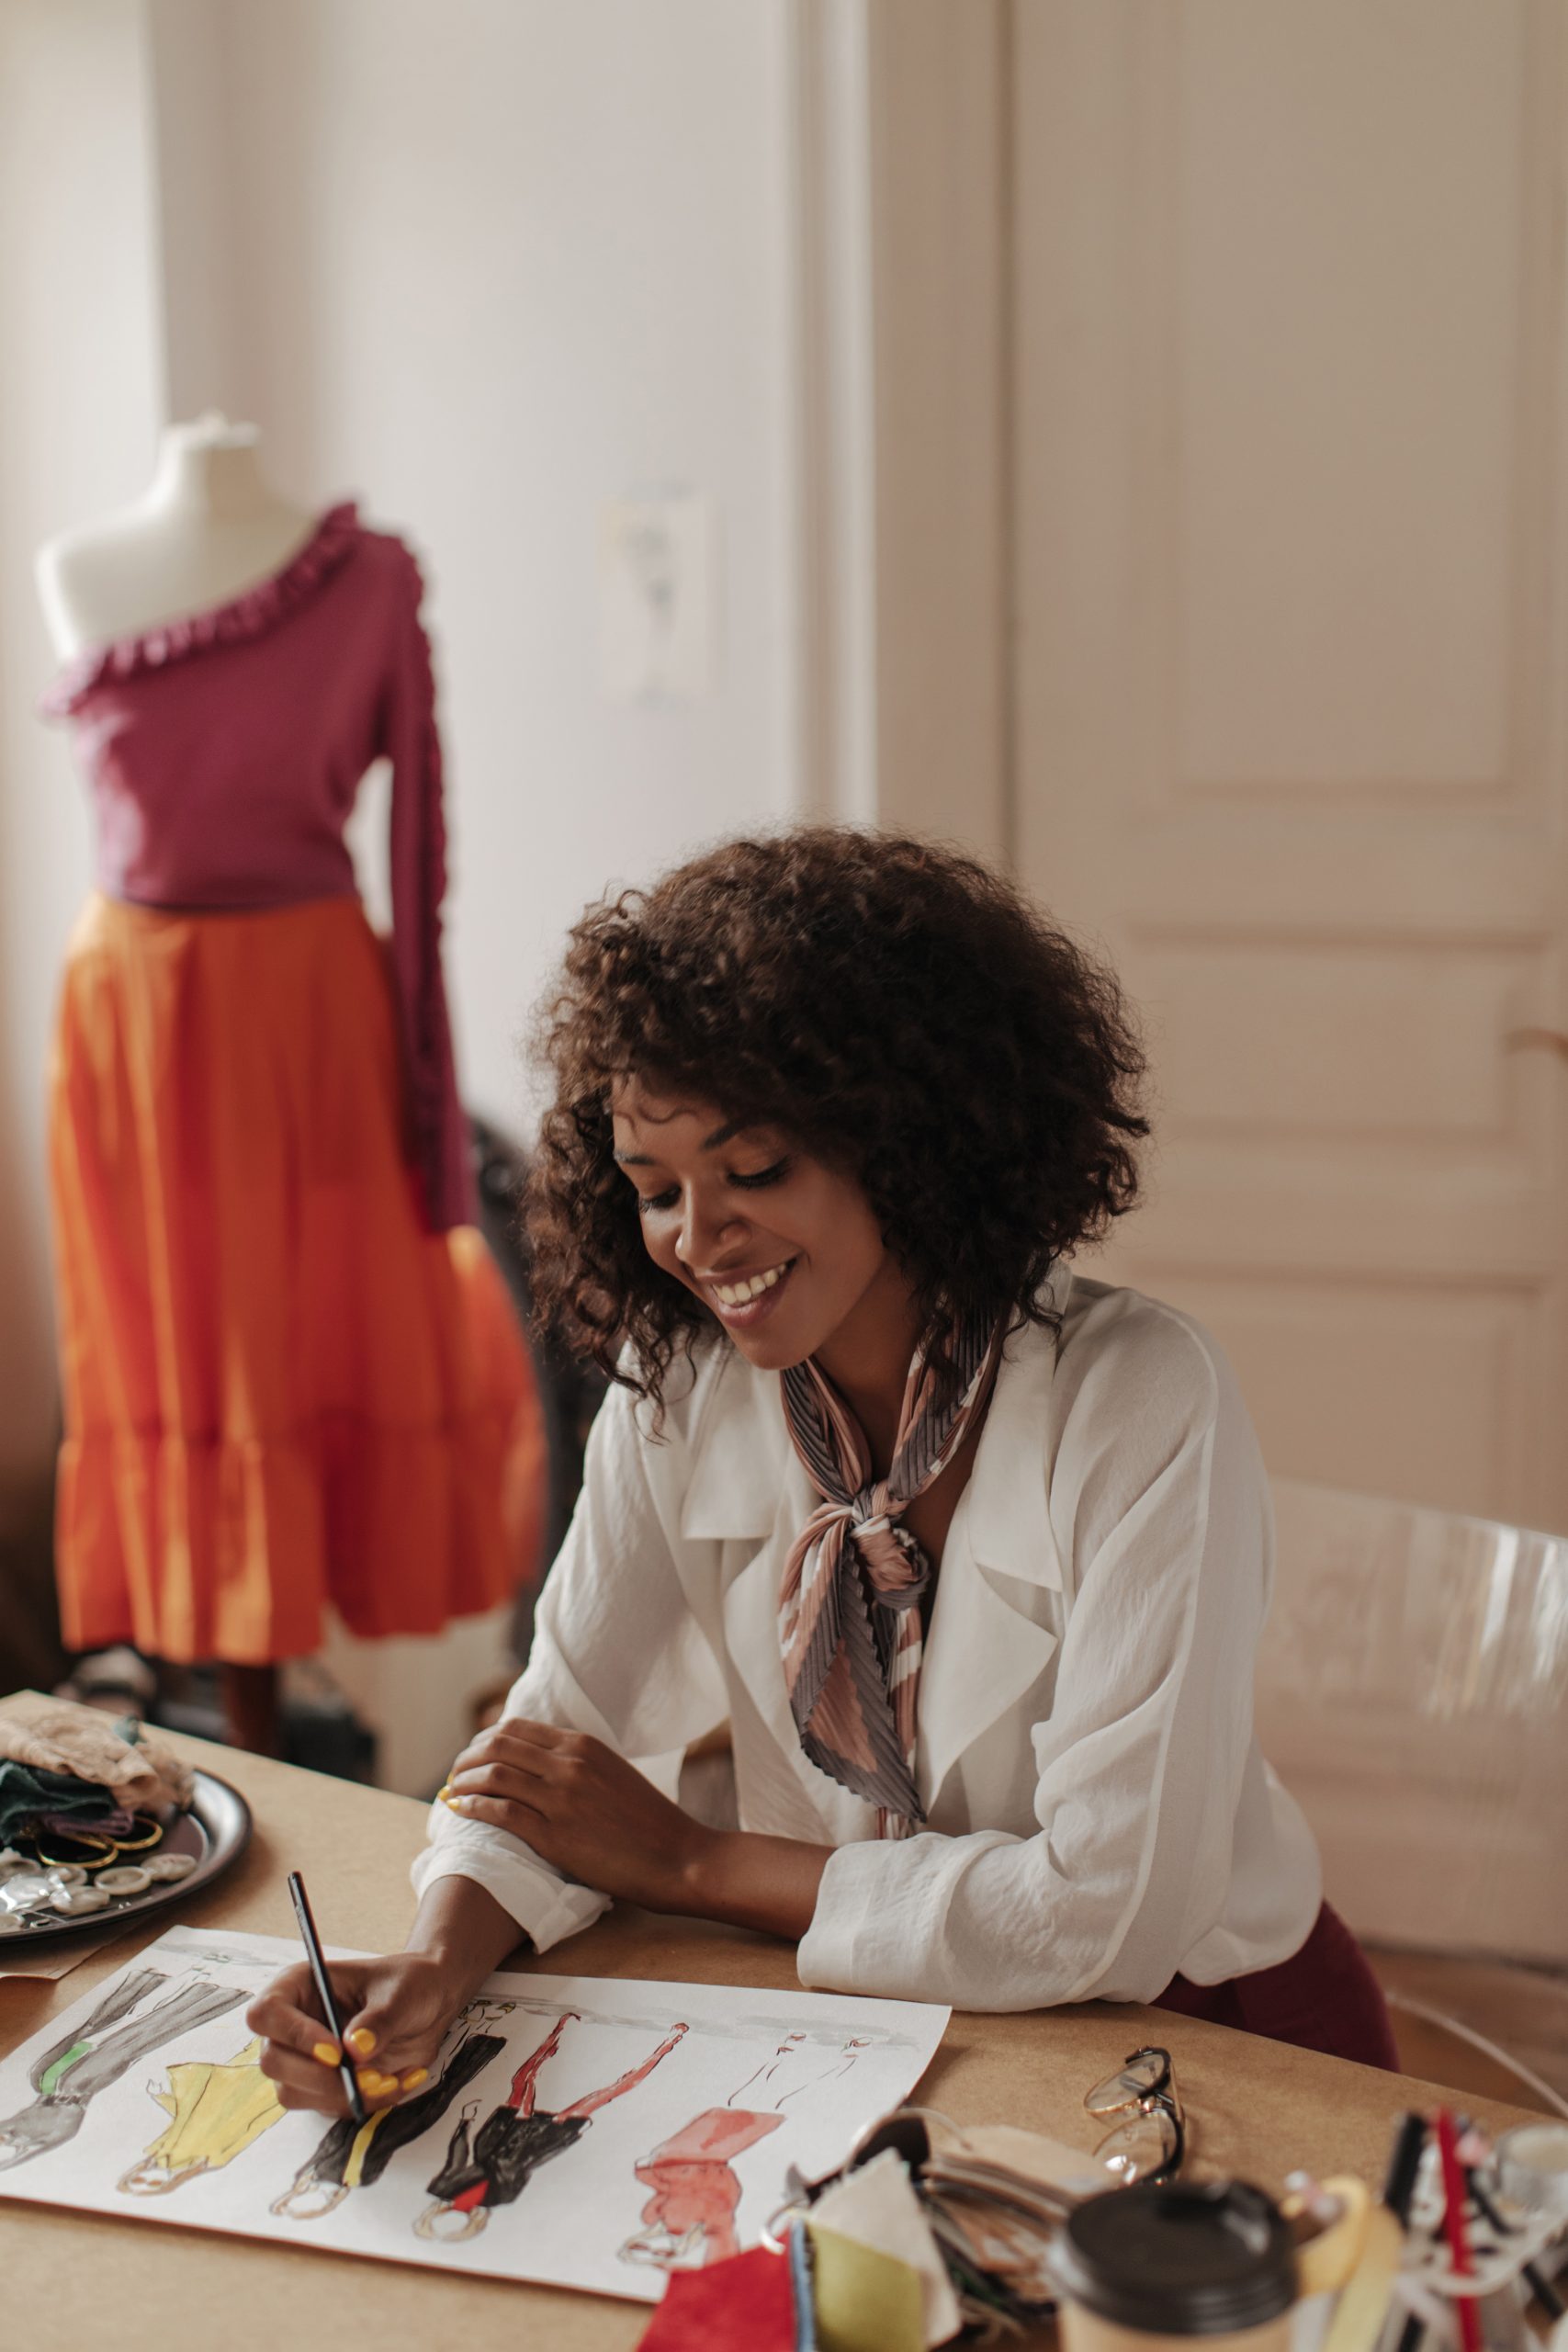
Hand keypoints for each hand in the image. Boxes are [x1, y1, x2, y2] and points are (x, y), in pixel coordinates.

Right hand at [246, 1950, 462, 2116]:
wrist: (429, 2005)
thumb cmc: (409, 1984)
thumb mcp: (402, 1993)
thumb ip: (379, 2019)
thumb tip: (354, 2050)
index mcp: (300, 1986)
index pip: (266, 2012)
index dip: (294, 2035)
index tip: (335, 2052)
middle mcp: (293, 2025)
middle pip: (273, 2061)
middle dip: (320, 2077)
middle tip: (368, 2075)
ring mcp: (303, 2059)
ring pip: (293, 2093)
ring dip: (341, 2095)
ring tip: (388, 2078)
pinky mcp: (322, 2086)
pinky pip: (327, 2107)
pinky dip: (362, 2103)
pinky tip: (395, 2081)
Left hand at [446, 1720, 709, 1912]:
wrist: (678, 1856)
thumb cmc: (649, 1821)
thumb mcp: (613, 1772)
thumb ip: (578, 1763)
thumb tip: (541, 1763)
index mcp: (583, 1744)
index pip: (516, 1728)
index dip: (485, 1740)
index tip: (473, 1756)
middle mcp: (569, 1763)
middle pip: (498, 1744)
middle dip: (467, 1758)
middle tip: (455, 1774)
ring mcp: (562, 1797)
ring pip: (494, 1774)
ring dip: (463, 1781)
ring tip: (451, 1792)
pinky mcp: (556, 1834)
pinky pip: (501, 1811)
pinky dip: (473, 1807)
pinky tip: (460, 1811)